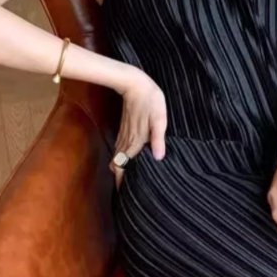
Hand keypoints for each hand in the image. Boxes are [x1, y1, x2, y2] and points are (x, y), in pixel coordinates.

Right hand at [111, 69, 167, 189]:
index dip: (122, 180)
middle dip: (120, 178)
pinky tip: (124, 161)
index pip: (124, 166)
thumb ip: (158, 139)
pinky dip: (120, 158)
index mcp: (135, 141)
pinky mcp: (124, 129)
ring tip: (123, 180)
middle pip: (118, 164)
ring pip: (118, 157)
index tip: (122, 193)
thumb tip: (159, 158)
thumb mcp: (158, 119)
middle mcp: (127, 141)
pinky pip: (119, 149)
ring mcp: (124, 135)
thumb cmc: (149, 100)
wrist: (134, 83)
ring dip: (120, 168)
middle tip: (123, 191)